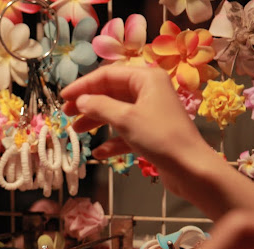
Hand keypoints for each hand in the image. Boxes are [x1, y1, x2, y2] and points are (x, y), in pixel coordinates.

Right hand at [61, 65, 218, 196]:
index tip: (62, 97)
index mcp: (146, 78)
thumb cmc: (159, 137)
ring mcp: (151, 112)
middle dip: (88, 103)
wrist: (191, 168)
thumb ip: (99, 106)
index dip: (83, 85)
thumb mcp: (125, 119)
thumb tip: (80, 100)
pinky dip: (112, 141)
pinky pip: (126, 132)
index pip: (107, 75)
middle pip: (111, 92)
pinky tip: (99, 153)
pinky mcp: (151, 133)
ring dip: (96, 121)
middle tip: (66, 115)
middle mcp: (149, 91)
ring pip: (116, 112)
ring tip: (76, 132)